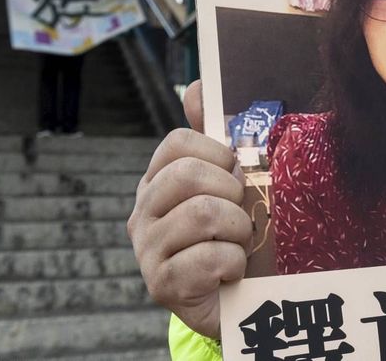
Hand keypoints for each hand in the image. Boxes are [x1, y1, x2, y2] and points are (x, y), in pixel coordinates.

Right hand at [127, 80, 251, 338]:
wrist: (235, 300)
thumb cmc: (231, 235)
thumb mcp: (228, 183)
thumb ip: (214, 137)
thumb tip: (198, 84)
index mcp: (158, 181)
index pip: (178, 142)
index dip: (217, 153)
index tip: (235, 173)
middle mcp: (143, 212)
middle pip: (188, 175)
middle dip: (231, 193)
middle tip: (242, 214)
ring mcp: (148, 250)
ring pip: (203, 215)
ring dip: (239, 229)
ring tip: (240, 242)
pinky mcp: (162, 285)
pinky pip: (210, 258)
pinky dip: (234, 262)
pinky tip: (232, 271)